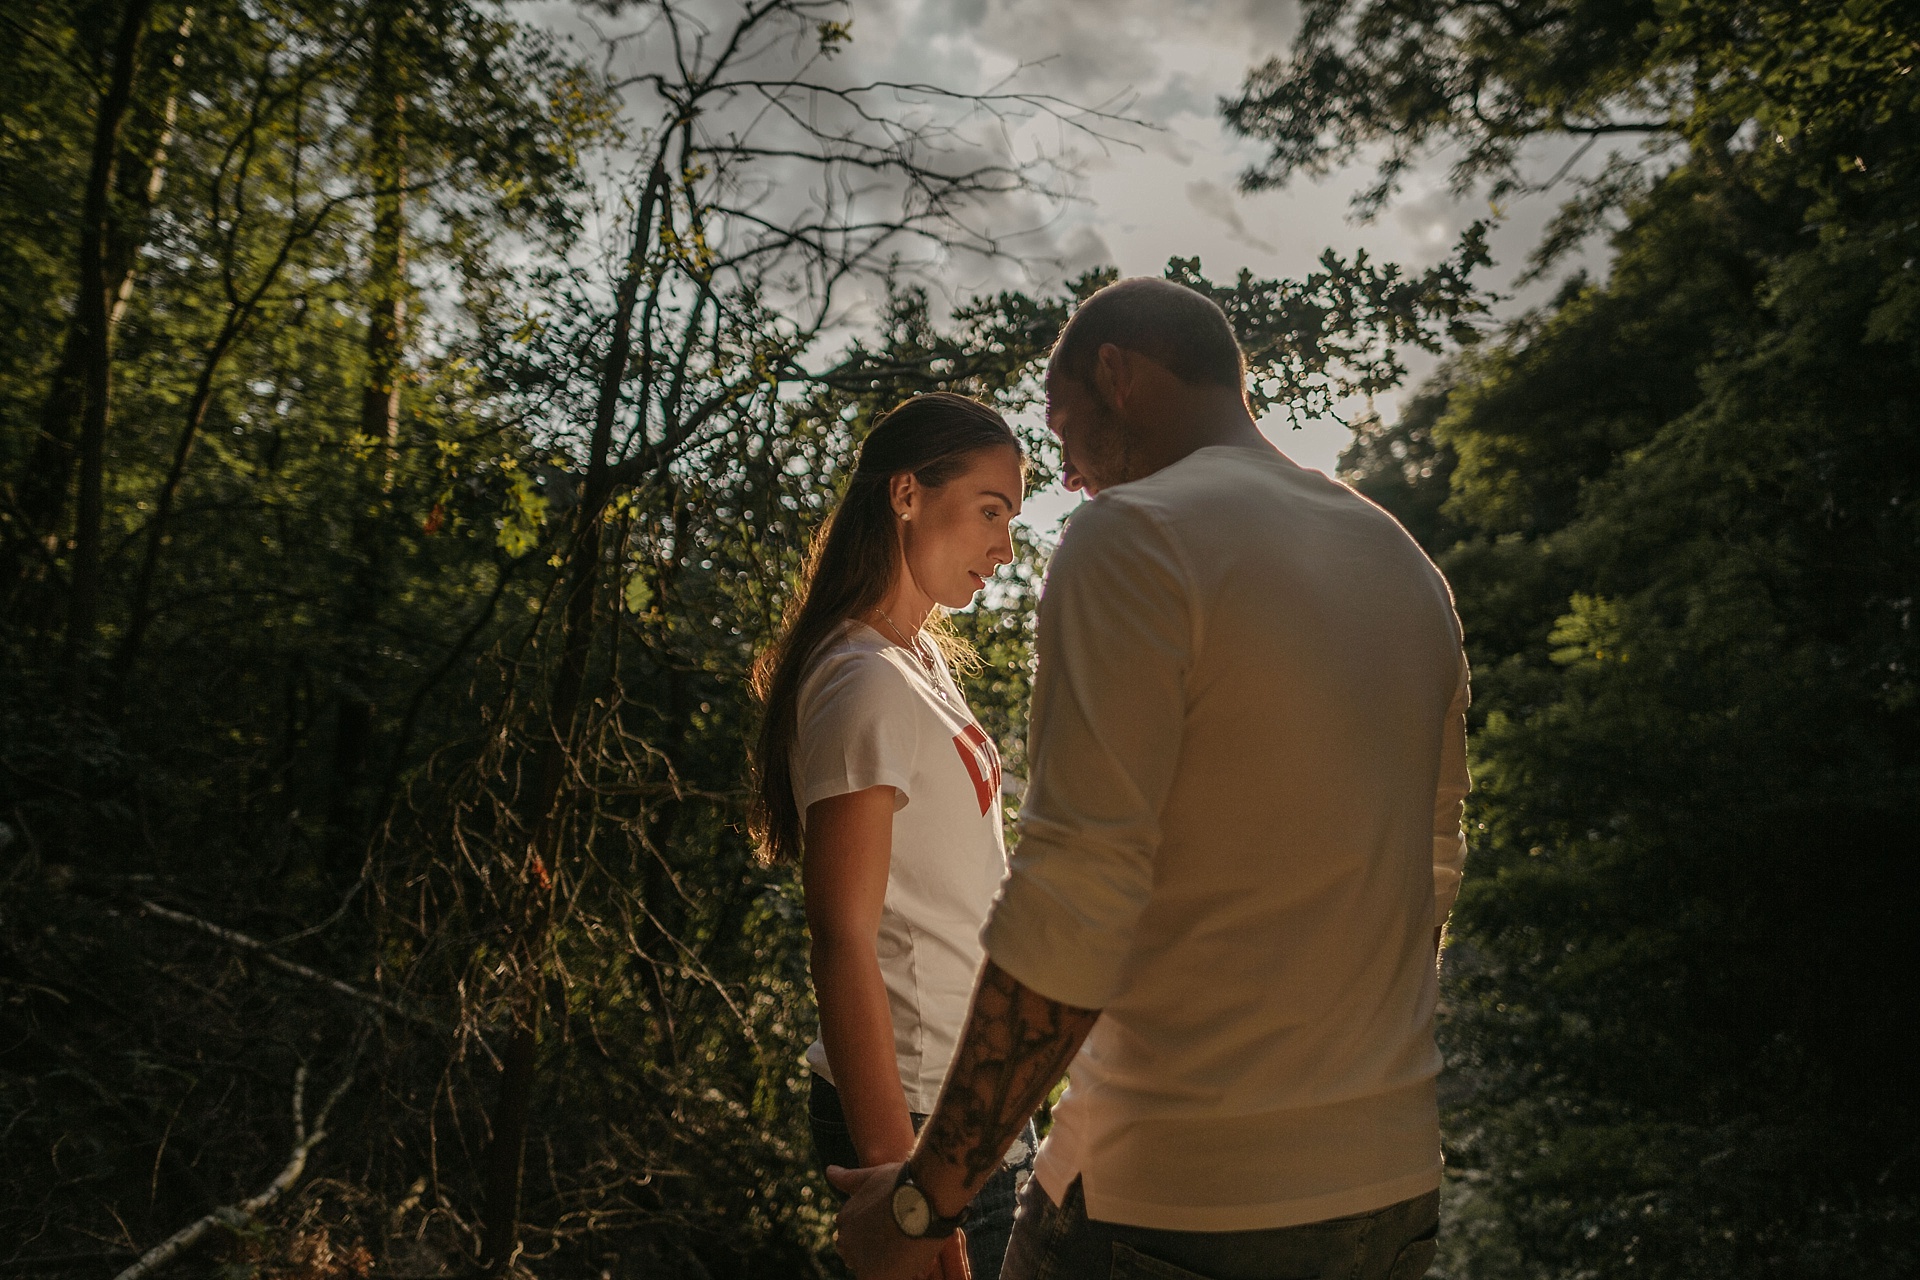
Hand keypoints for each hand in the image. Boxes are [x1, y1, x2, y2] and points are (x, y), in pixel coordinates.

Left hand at [826, 1163, 967, 1279]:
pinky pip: (882, 1279)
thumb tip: (828, 1171)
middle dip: (879, 1253)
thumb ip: (848, 1178)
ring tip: (910, 1250)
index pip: (855, 1237)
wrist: (924, 1196)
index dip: (875, 1237)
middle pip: (860, 1256)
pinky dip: (896, 1275)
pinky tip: (912, 1266)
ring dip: (889, 1265)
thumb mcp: (872, 1176)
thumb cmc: (902, 1183)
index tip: (893, 1230)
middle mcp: (846, 1240)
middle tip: (904, 1241)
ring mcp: (858, 1259)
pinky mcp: (873, 1276)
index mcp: (845, 1218)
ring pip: (871, 1269)